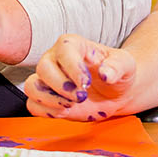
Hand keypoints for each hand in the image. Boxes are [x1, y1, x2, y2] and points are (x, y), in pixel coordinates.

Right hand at [24, 34, 138, 120]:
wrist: (115, 92)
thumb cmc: (117, 72)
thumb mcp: (125, 65)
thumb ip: (117, 66)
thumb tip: (106, 73)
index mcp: (73, 45)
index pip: (64, 50)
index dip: (73, 68)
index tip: (86, 83)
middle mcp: (55, 59)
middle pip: (43, 68)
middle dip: (62, 87)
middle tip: (81, 96)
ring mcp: (48, 80)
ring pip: (32, 86)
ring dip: (51, 100)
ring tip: (71, 105)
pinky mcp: (46, 99)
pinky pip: (32, 105)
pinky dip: (46, 111)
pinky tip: (65, 111)